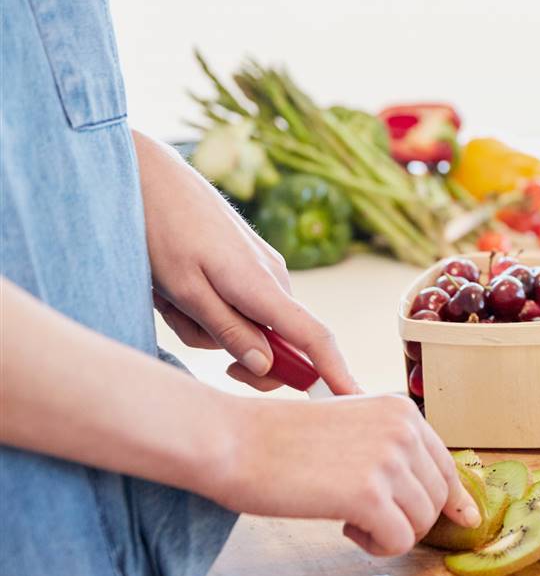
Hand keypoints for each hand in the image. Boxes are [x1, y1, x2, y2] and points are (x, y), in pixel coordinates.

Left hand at [133, 130, 355, 393]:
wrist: (148, 174)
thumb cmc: (161, 230)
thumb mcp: (184, 291)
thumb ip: (228, 331)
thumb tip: (266, 367)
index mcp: (262, 285)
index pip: (313, 337)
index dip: (336, 373)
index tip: (354, 400)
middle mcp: (274, 277)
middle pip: (278, 342)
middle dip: (238, 352)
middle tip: (191, 335)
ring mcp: (264, 267)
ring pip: (250, 324)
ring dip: (209, 325)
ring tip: (169, 297)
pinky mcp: (249, 261)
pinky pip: (240, 303)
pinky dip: (209, 307)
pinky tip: (175, 286)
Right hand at [216, 394, 480, 554]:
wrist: (234, 441)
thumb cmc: (281, 440)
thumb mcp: (352, 427)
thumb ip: (391, 450)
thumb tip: (438, 495)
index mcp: (401, 410)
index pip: (445, 464)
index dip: (453, 498)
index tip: (463, 518)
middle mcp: (402, 429)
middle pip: (437, 497)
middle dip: (408, 518)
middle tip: (366, 518)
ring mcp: (388, 460)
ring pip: (421, 522)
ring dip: (388, 533)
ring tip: (350, 520)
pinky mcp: (369, 494)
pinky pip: (399, 540)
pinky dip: (376, 546)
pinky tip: (345, 528)